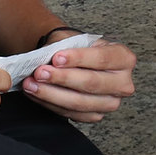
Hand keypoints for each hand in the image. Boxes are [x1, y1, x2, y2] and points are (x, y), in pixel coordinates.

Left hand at [23, 40, 137, 123]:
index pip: (102, 59)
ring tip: (31, 84)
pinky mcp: (95, 115)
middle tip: (39, 73)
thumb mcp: (74, 38)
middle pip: (91, 83)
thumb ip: (64, 48)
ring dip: (51, 94)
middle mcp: (123, 83)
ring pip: (80, 102)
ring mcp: (110, 103)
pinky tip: (35, 94)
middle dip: (62, 78)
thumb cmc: (77, 46)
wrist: (74, 58)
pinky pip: (71, 114)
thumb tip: (46, 61)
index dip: (78, 59)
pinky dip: (50, 103)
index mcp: (123, 58)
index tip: (56, 58)